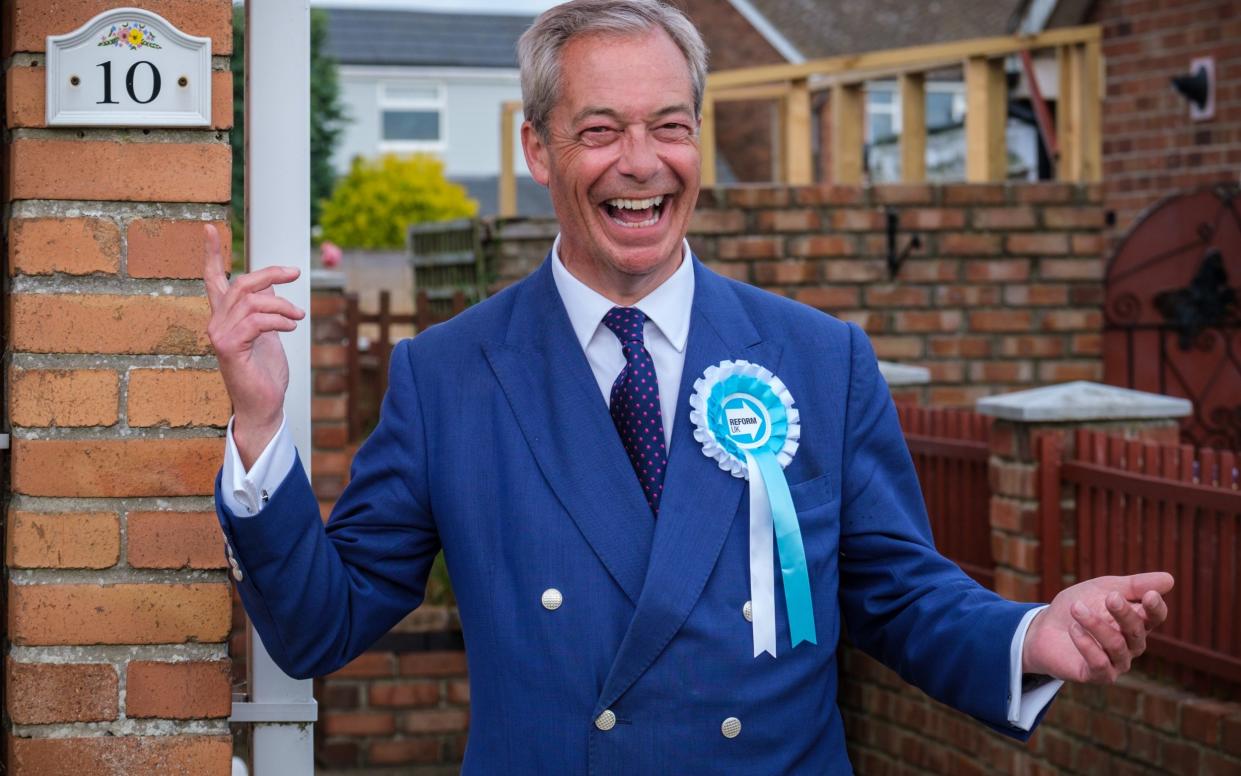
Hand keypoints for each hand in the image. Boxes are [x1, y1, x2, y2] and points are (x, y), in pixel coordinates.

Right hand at [203, 224, 303, 467]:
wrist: (263, 406)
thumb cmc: (265, 374)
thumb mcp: (269, 334)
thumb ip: (265, 310)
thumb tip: (272, 286)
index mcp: (225, 317)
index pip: (214, 279)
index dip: (211, 253)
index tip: (209, 227)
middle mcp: (217, 323)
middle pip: (242, 283)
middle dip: (270, 274)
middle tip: (295, 273)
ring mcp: (219, 335)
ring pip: (252, 301)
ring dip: (282, 306)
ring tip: (298, 318)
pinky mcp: (228, 347)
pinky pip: (256, 321)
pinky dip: (279, 320)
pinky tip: (291, 327)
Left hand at [1022, 571, 1172, 682]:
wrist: (1044, 626)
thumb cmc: (1079, 604)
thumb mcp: (1103, 588)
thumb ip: (1133, 585)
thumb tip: (1170, 580)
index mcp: (1136, 621)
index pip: (1155, 617)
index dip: (1155, 607)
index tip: (1149, 595)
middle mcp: (1131, 644)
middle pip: (1137, 631)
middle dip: (1124, 613)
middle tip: (1110, 597)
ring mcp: (1116, 662)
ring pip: (1116, 645)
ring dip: (1096, 625)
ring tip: (1076, 608)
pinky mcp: (1097, 675)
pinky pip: (1099, 663)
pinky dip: (1087, 645)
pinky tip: (1073, 629)